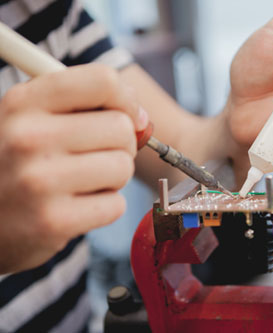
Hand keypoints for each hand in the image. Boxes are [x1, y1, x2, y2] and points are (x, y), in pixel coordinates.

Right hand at [0, 64, 145, 272]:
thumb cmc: (22, 161)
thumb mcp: (36, 119)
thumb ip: (88, 105)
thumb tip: (142, 119)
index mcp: (24, 102)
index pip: (103, 81)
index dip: (125, 99)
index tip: (122, 115)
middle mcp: (27, 137)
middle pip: (122, 128)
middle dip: (120, 145)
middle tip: (94, 156)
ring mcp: (38, 181)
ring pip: (123, 167)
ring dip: (113, 177)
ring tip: (82, 181)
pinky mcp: (52, 222)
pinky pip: (116, 205)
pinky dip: (105, 207)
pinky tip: (76, 206)